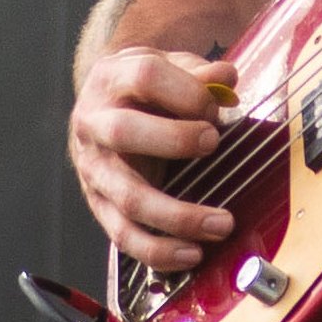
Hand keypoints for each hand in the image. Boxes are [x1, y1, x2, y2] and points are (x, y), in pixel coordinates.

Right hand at [67, 47, 241, 274]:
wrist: (103, 105)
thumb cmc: (143, 89)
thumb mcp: (167, 68)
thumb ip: (197, 73)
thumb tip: (227, 78)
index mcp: (112, 78)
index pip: (144, 76)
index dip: (186, 91)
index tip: (216, 107)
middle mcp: (94, 122)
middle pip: (124, 132)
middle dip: (174, 140)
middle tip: (213, 143)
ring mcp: (94, 168)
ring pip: (127, 196)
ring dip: (177, 215)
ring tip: (220, 224)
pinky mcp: (98, 204)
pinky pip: (123, 234)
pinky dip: (158, 250)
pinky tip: (192, 253)